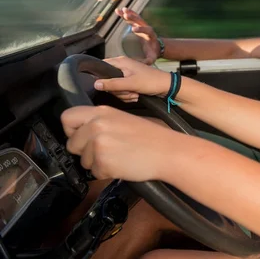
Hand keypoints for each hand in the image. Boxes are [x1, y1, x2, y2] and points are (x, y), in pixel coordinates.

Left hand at [61, 106, 177, 180]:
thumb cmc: (150, 137)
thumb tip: (82, 133)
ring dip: (97, 163)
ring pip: (83, 161)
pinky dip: (106, 173)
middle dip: (84, 152)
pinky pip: (94, 173)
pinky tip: (122, 165)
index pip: (67, 117)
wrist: (167, 151)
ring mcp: (98, 144)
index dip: (71, 131)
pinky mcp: (102, 162)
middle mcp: (96, 125)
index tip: (81, 137)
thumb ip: (100, 122)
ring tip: (118, 157)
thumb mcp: (122, 119)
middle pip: (72, 144)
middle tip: (105, 151)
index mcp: (101, 112)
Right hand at [95, 56, 170, 101]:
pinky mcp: (130, 83)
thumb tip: (95, 84)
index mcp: (120, 61)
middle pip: (107, 81)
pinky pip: (122, 91)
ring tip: (135, 94)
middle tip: (129, 91)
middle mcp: (122, 66)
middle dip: (118, 90)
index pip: (101, 66)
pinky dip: (128, 96)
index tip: (108, 86)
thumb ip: (113, 84)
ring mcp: (126, 75)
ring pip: (115, 88)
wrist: (167, 87)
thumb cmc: (151, 82)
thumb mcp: (130, 84)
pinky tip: (137, 96)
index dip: (101, 78)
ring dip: (125, 94)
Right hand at [116, 7, 160, 64]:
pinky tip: (118, 10)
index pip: (146, 30)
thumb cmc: (153, 52)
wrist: (157, 47)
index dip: (140, 29)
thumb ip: (148, 61)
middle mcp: (147, 28)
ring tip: (121, 10)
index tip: (133, 29)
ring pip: (136, 17)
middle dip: (133, 18)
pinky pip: (132, 17)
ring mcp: (142, 25)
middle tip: (125, 15)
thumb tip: (143, 64)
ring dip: (129, 14)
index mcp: (150, 36)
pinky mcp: (138, 24)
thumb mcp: (152, 58)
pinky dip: (126, 13)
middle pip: (141, 21)